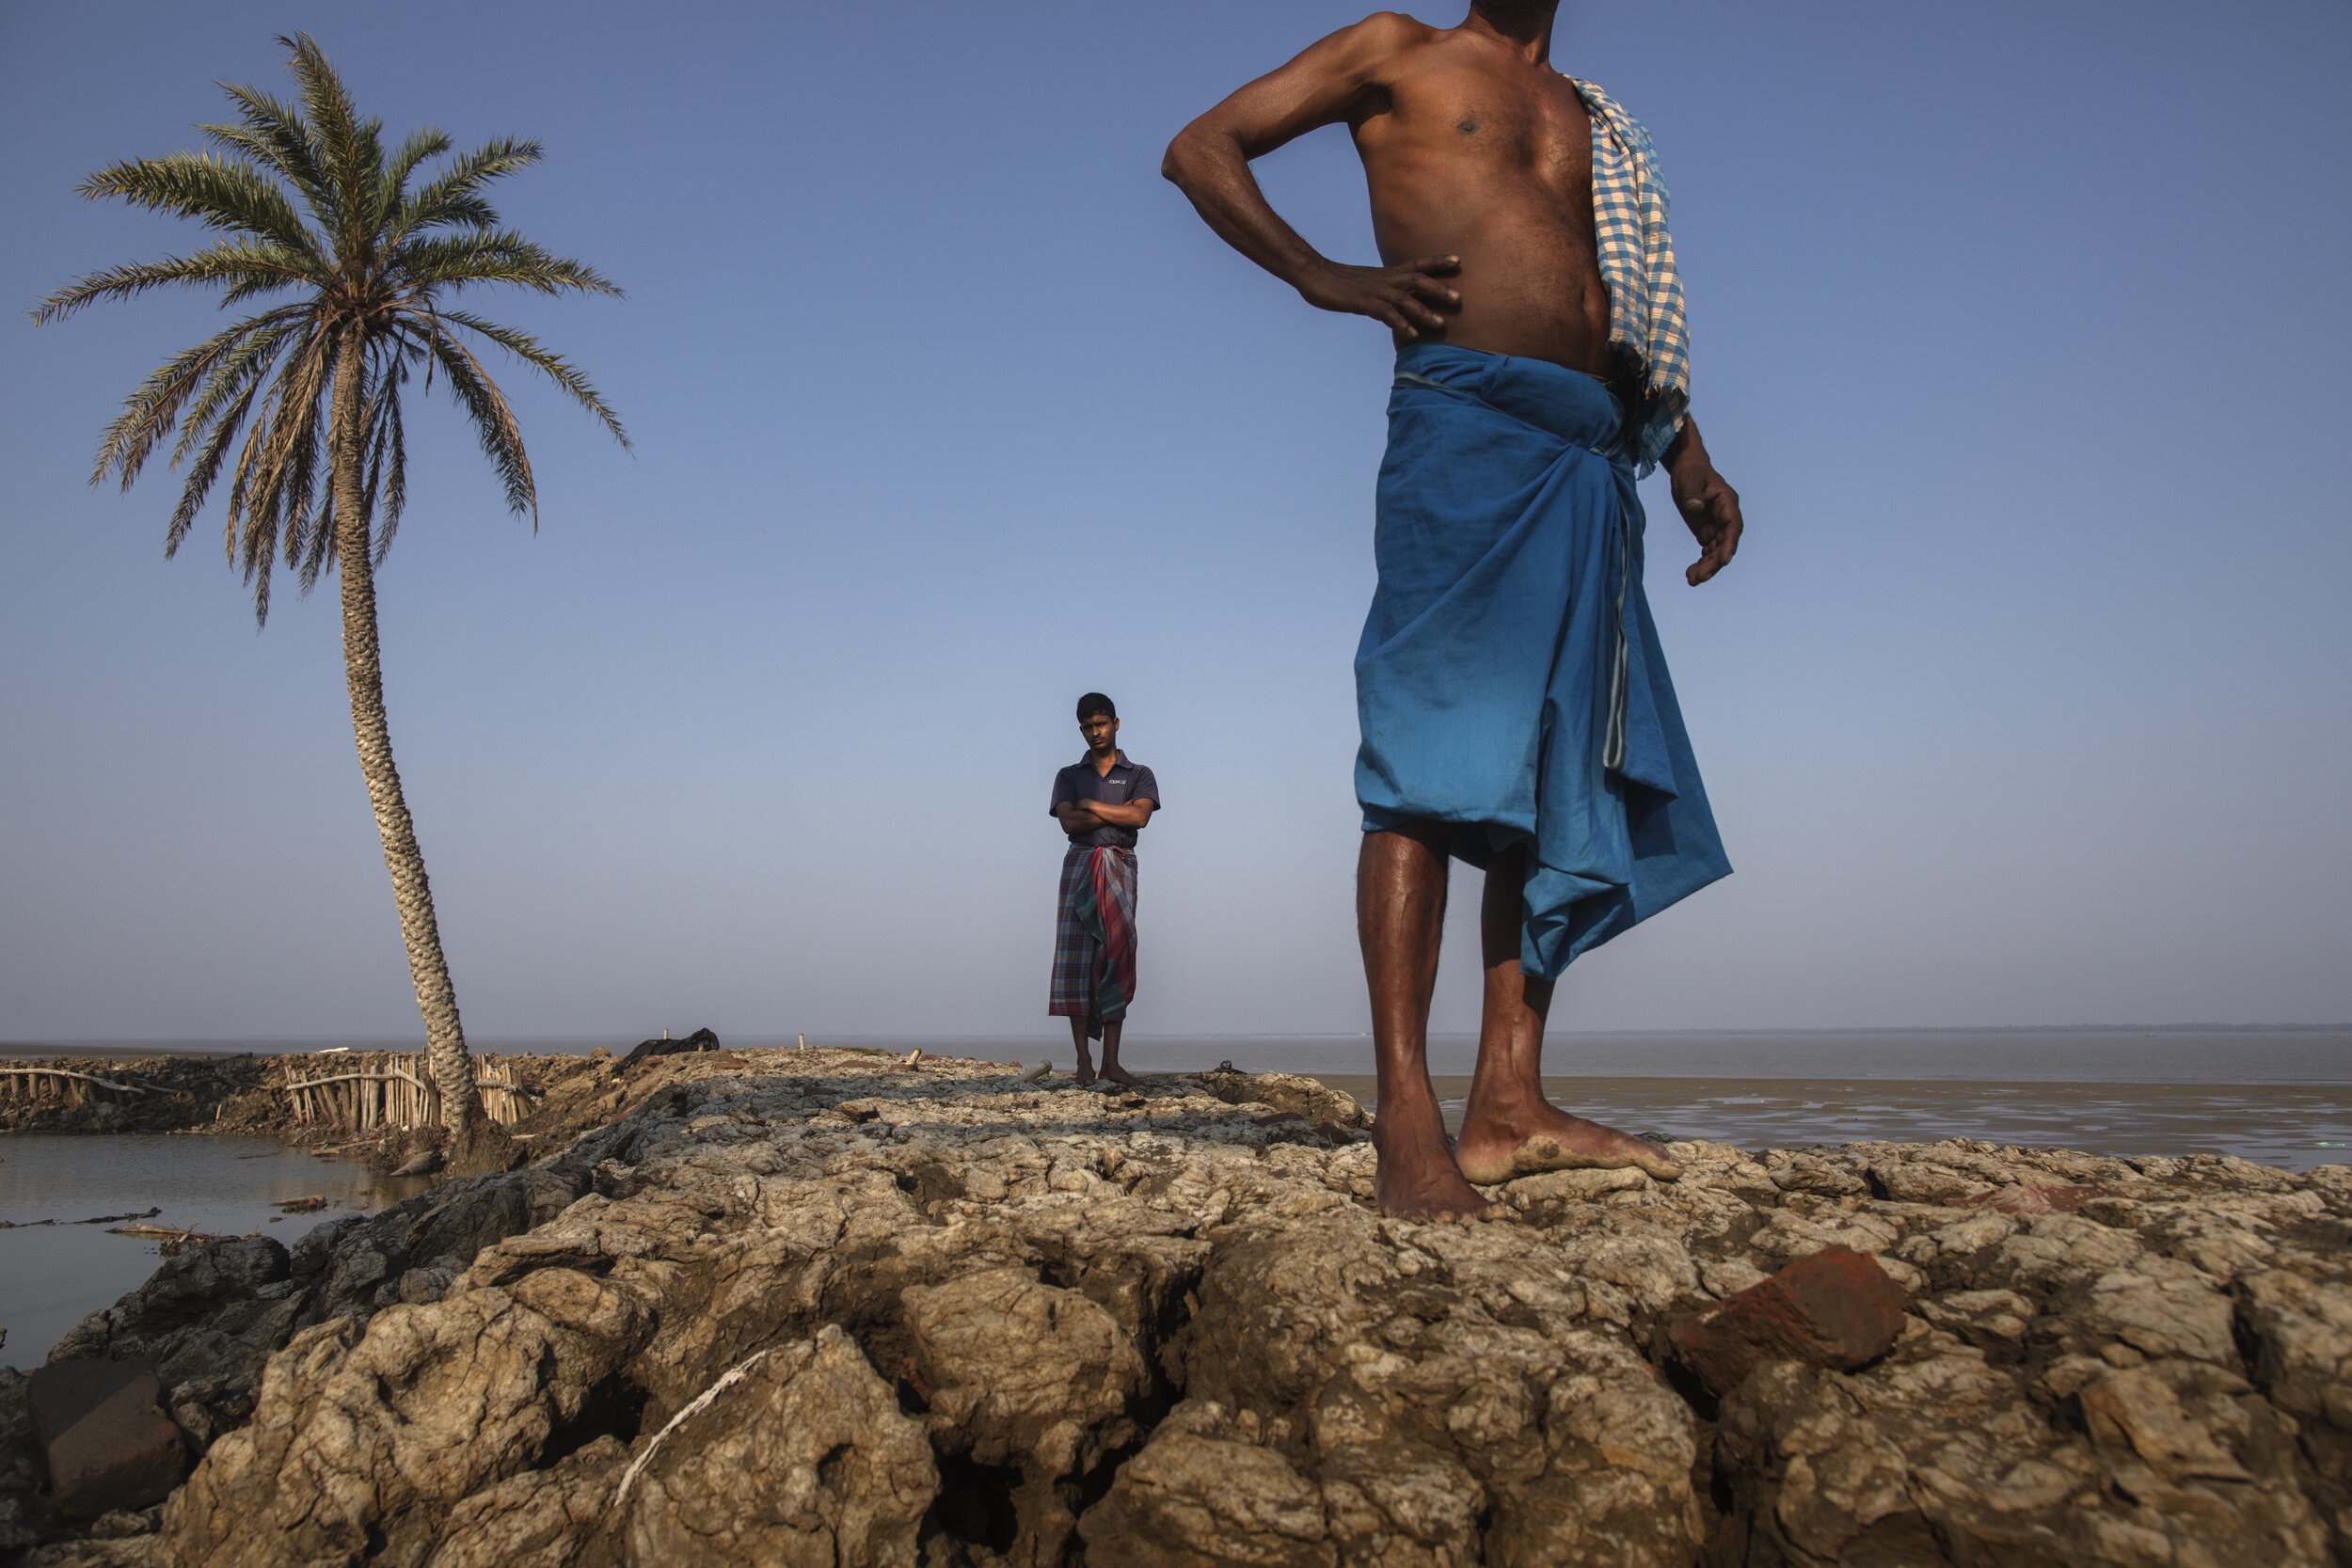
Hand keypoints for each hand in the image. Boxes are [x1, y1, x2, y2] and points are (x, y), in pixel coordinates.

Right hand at [1297, 255, 1459, 335]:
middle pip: (1418, 280)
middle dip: (1439, 288)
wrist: (1314, 274)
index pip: (1418, 264)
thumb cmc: (1339, 281)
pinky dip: (1401, 324)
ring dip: (1424, 311)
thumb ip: (1383, 292)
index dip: (1437, 261)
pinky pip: (1386, 314)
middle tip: (1459, 299)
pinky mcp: (1363, 303)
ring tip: (1441, 324)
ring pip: (1405, 299)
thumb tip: (1395, 305)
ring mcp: (1374, 291)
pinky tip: (1412, 334)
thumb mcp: (1366, 284)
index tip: (1458, 261)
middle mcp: (1385, 279)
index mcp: (1387, 273)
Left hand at [1663, 421, 1742, 585]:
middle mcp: (1726, 517)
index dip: (1730, 544)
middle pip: (1726, 544)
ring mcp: (1718, 526)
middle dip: (1715, 562)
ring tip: (1691, 580)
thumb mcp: (1689, 480)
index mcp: (1727, 502)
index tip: (1724, 560)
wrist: (1687, 469)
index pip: (1733, 526)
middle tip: (1699, 577)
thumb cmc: (1690, 471)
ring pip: (1717, 551)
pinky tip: (1690, 575)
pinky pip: (1708, 552)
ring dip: (1707, 567)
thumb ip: (1692, 494)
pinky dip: (1701, 564)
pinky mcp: (1708, 532)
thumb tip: (1696, 508)